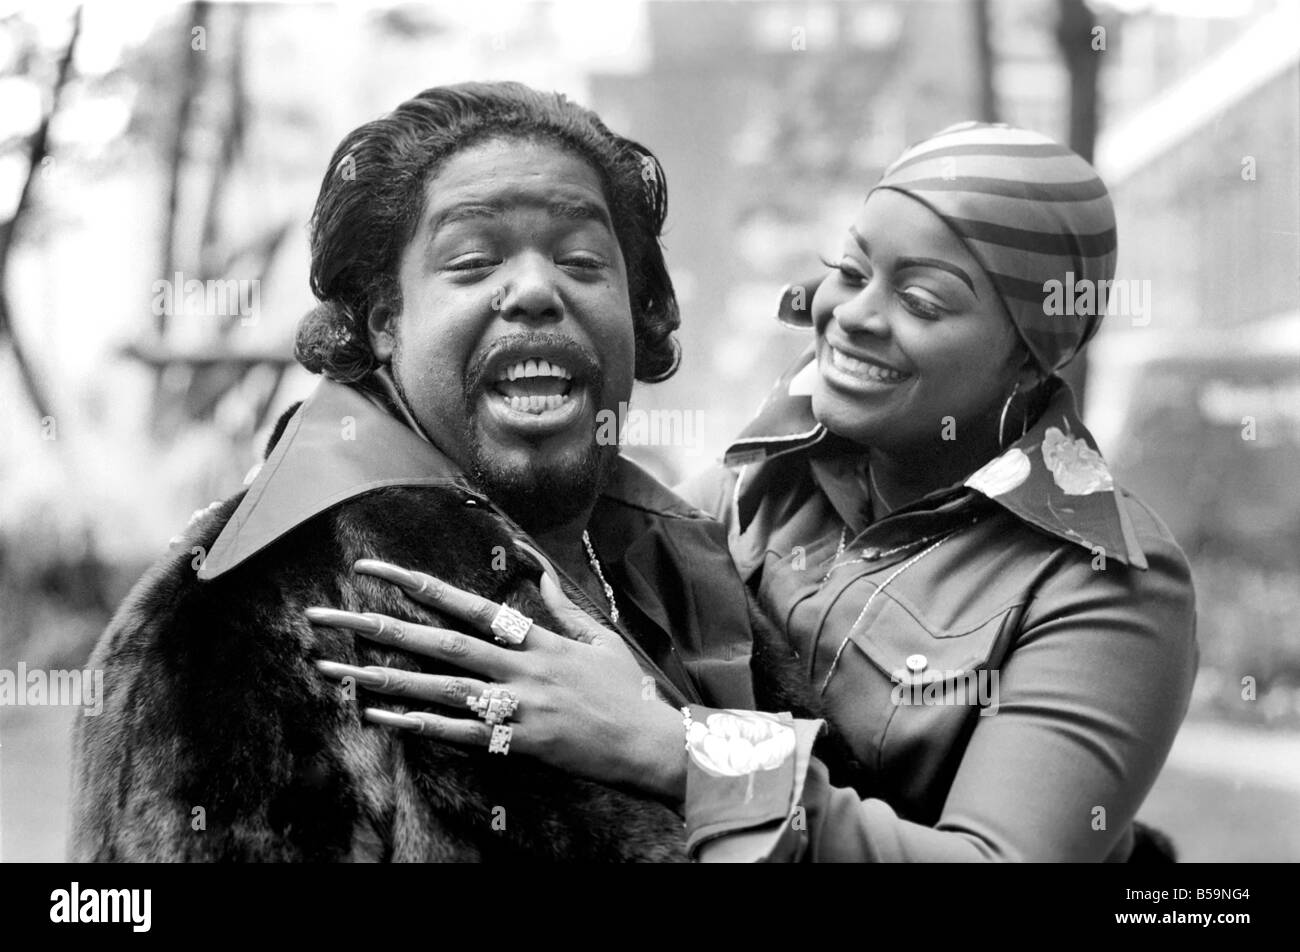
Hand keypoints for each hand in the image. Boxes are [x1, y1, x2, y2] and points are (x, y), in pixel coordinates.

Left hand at [307, 558, 686, 805]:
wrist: (653, 744)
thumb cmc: (628, 693)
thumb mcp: (600, 639)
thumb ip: (563, 604)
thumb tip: (538, 565)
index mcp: (538, 640)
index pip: (468, 604)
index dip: (417, 585)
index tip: (370, 568)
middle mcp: (520, 668)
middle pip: (437, 643)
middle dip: (376, 626)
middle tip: (323, 616)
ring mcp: (517, 706)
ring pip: (437, 688)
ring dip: (380, 676)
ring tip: (330, 667)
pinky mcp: (519, 744)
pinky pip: (458, 733)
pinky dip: (417, 724)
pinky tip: (378, 716)